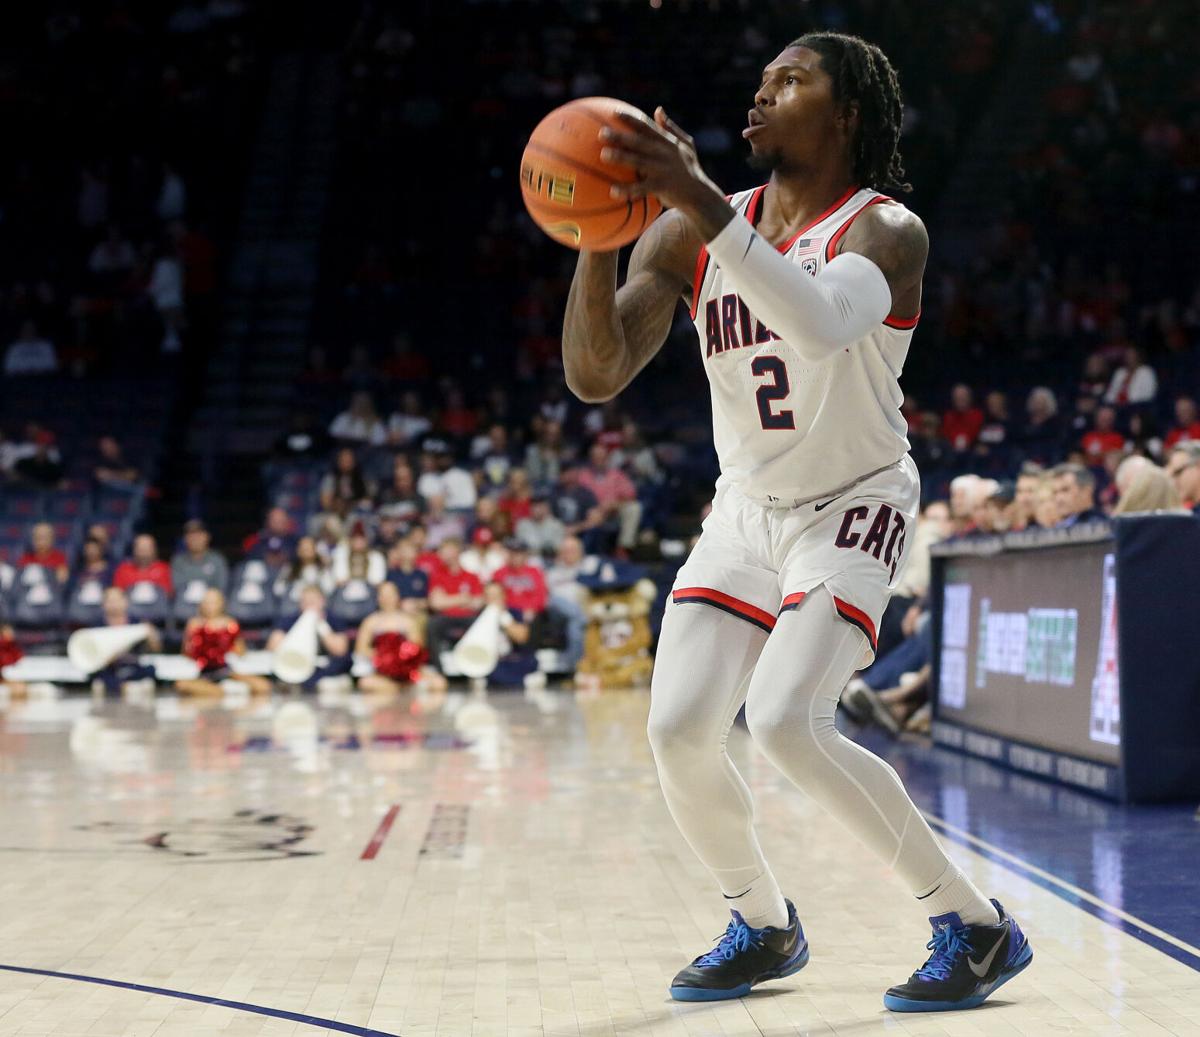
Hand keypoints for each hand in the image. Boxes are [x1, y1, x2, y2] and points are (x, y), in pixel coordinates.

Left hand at [599, 107, 719, 213]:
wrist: (700, 195)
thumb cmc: (690, 169)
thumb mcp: (686, 146)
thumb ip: (671, 128)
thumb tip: (658, 109)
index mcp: (667, 142)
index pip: (646, 127)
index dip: (630, 119)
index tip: (613, 113)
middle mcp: (664, 153)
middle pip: (639, 142)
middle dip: (620, 136)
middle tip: (601, 133)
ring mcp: (663, 169)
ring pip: (638, 161)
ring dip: (621, 157)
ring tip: (603, 155)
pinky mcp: (662, 187)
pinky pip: (641, 188)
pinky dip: (627, 190)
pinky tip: (612, 191)